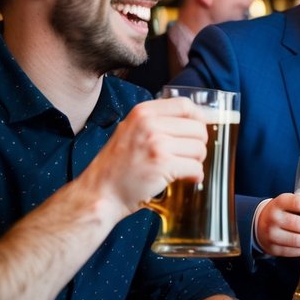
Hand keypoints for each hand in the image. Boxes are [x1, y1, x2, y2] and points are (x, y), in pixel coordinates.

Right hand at [79, 96, 207, 219]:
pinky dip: (196, 176)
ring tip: (183, 168)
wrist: (99, 193)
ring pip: (200, 148)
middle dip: (198, 145)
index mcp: (143, 113)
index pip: (185, 105)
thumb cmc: (116, 167)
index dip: (198, 119)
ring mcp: (156, 143)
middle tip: (188, 157)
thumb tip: (194, 121)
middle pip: (198, 128)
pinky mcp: (163, 164)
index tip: (197, 132)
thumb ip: (156, 123)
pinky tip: (186, 179)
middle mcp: (150, 124)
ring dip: (196, 162)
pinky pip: (196, 168)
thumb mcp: (131, 132)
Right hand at [254, 193, 299, 256]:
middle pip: (297, 224)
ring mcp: (271, 234)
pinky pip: (290, 251)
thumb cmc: (282, 212)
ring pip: (294, 240)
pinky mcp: (272, 248)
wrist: (259, 223)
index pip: (298, 203)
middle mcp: (273, 218)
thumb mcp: (289, 202)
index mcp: (280, 202)